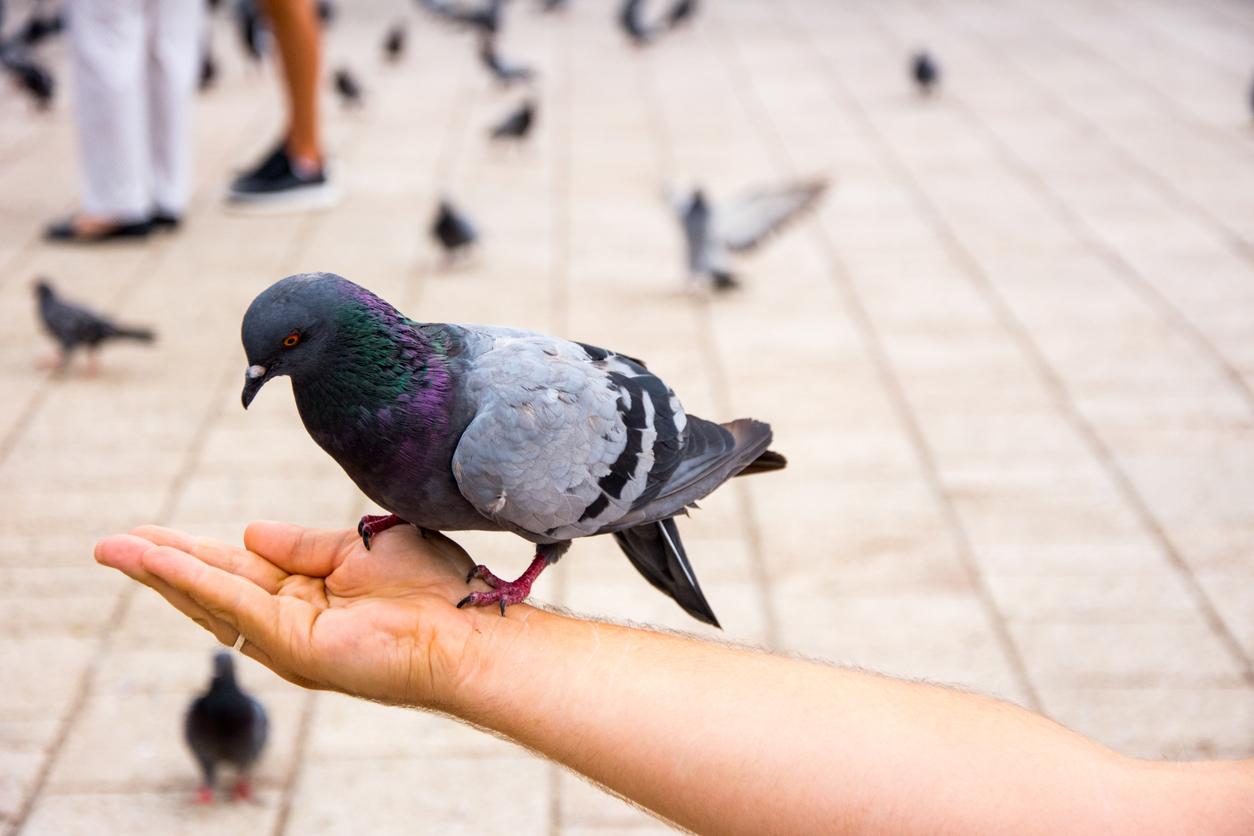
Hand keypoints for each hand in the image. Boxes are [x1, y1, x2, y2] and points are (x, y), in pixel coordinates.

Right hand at [95, 522, 510, 707]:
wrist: (466, 625)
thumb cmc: (430, 586)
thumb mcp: (357, 545)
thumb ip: (303, 544)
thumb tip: (248, 532)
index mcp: (307, 593)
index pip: (238, 568)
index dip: (195, 551)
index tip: (152, 534)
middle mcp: (291, 619)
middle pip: (212, 586)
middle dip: (161, 564)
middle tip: (110, 543)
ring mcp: (288, 636)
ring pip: (211, 597)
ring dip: (161, 571)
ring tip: (114, 548)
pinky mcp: (294, 644)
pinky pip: (232, 603)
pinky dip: (190, 580)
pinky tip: (156, 561)